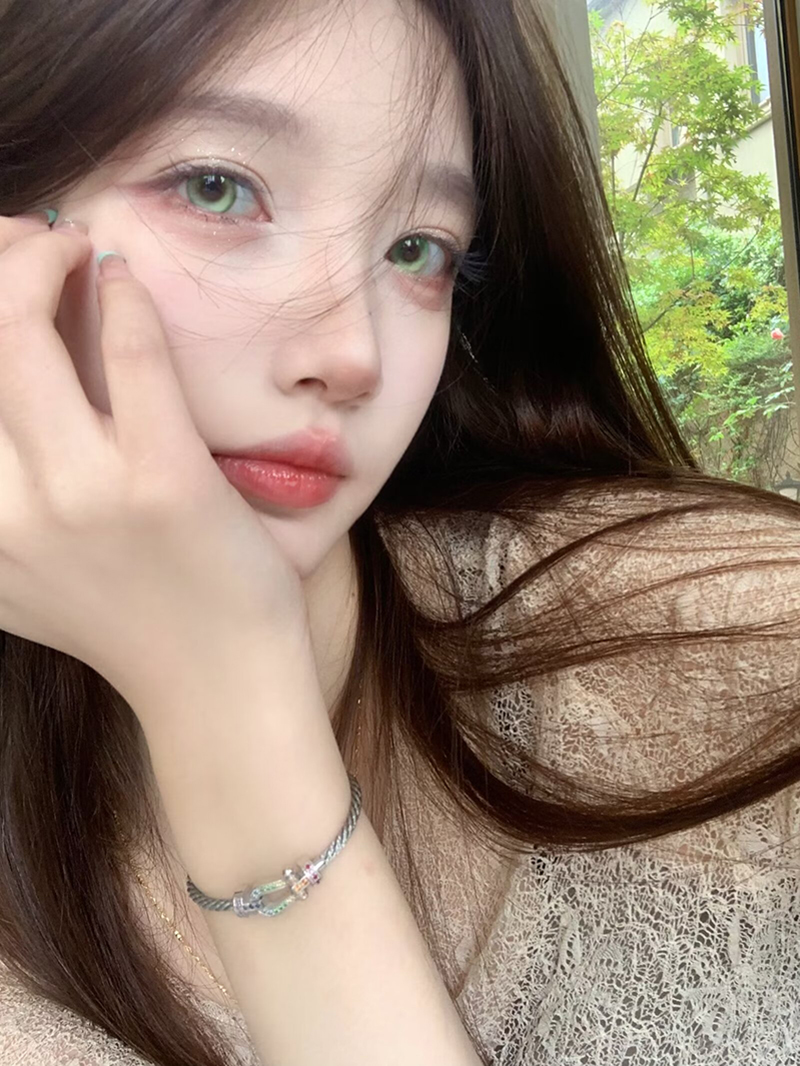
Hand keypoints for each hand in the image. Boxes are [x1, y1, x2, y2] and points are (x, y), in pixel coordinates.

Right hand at [0, 215, 307, 712]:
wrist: (218, 683)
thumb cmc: (134, 618)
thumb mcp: (24, 568)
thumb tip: (3, 369)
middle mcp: (5, 513)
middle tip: (27, 241)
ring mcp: (83, 495)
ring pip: (19, 332)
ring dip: (40, 262)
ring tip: (70, 249)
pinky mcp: (162, 479)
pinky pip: (131, 352)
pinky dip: (124, 300)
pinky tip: (126, 284)